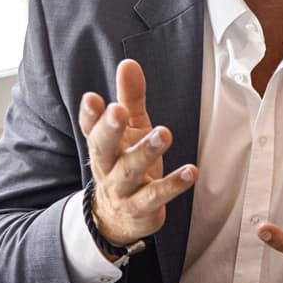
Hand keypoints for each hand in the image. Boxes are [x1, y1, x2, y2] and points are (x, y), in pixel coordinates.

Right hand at [80, 59, 197, 247]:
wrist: (120, 219)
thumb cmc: (127, 164)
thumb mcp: (130, 130)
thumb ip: (130, 98)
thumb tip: (128, 63)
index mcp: (103, 145)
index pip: (91, 128)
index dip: (90, 114)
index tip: (92, 98)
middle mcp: (108, 167)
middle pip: (103, 148)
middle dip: (110, 129)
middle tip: (118, 111)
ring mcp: (123, 189)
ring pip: (130, 171)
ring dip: (146, 152)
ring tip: (164, 134)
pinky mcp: (142, 207)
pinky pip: (156, 196)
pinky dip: (174, 184)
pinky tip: (192, 171)